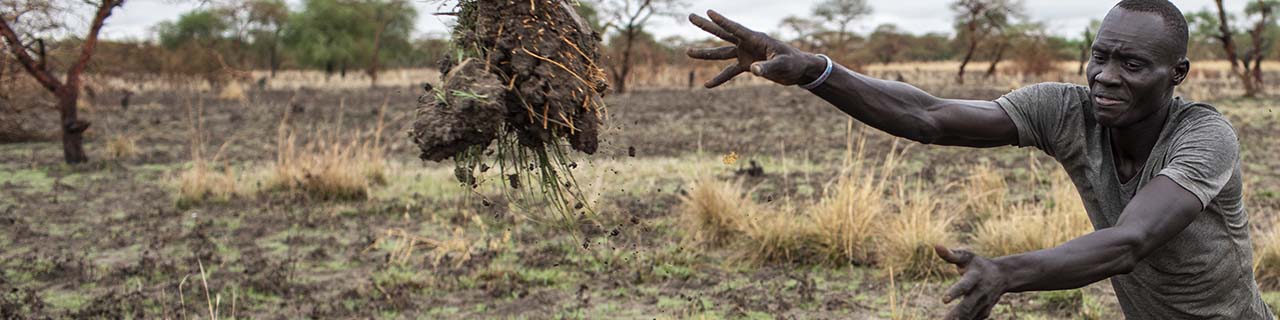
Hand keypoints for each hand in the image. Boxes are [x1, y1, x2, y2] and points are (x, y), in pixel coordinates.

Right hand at [686, 10, 824, 87]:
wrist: (798, 70)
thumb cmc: (793, 63)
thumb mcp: (782, 65)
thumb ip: (767, 67)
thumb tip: (752, 70)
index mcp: (756, 38)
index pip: (735, 28)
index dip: (722, 21)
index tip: (709, 12)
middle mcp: (747, 43)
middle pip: (723, 33)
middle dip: (706, 26)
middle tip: (691, 16)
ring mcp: (745, 54)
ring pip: (721, 52)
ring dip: (705, 53)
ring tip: (687, 51)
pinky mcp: (747, 65)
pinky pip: (729, 72)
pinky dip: (719, 78)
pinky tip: (707, 85)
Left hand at [935, 245, 1008, 319]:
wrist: (1003, 276)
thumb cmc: (978, 264)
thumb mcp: (966, 257)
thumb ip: (951, 255)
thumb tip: (936, 246)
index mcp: (975, 276)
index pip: (965, 285)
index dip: (955, 292)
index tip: (944, 300)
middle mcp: (981, 291)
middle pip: (968, 305)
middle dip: (956, 314)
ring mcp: (984, 303)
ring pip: (970, 315)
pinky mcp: (984, 311)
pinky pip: (973, 319)